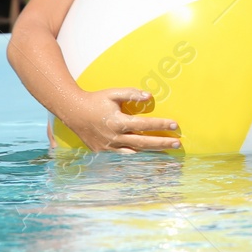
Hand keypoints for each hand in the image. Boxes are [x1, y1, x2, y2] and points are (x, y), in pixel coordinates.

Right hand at [62, 87, 179, 152]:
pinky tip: (148, 158)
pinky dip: (136, 158)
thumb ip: (132, 93)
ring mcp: (108, 147)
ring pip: (135, 153)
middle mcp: (114, 137)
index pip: (145, 125)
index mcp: (118, 122)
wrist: (73, 112)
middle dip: (162, 143)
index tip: (175, 125)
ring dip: (152, 153)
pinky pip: (123, 156)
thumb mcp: (114, 93)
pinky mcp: (103, 153)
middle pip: (143, 143)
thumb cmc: (95, 100)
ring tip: (167, 153)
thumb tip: (149, 96)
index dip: (161, 125)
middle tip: (177, 144)